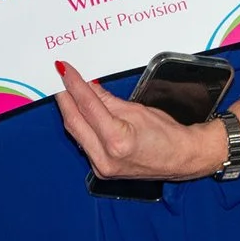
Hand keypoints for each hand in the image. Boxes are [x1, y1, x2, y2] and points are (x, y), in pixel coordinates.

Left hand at [52, 60, 226, 183]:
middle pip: (74, 121)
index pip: (88, 106)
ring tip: (65, 91)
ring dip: (69, 110)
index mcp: (117, 140)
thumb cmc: (166, 135)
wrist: (180, 158)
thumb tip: (87, 86)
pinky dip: (80, 125)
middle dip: (65, 97)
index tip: (64, 70)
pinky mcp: (101, 170)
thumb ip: (107, 100)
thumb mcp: (137, 110)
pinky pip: (83, 143)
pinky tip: (78, 112)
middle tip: (59, 78)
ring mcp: (101, 167)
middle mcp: (105, 157)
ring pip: (76, 133)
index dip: (74, 84)